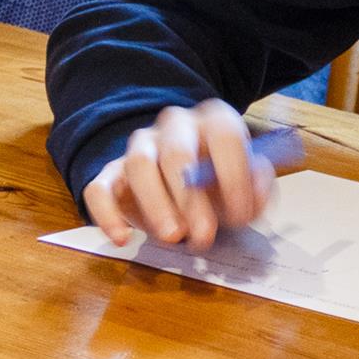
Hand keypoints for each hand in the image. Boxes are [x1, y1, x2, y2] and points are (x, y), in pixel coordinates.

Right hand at [82, 99, 273, 250]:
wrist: (183, 184)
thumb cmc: (220, 185)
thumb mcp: (248, 186)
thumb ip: (258, 189)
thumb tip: (255, 194)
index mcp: (215, 120)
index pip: (225, 134)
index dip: (235, 176)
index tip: (241, 216)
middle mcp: (175, 125)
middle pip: (178, 151)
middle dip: (191, 197)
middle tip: (204, 236)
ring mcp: (140, 146)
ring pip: (139, 163)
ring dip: (156, 203)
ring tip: (173, 237)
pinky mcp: (111, 174)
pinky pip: (99, 188)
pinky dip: (107, 214)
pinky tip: (122, 238)